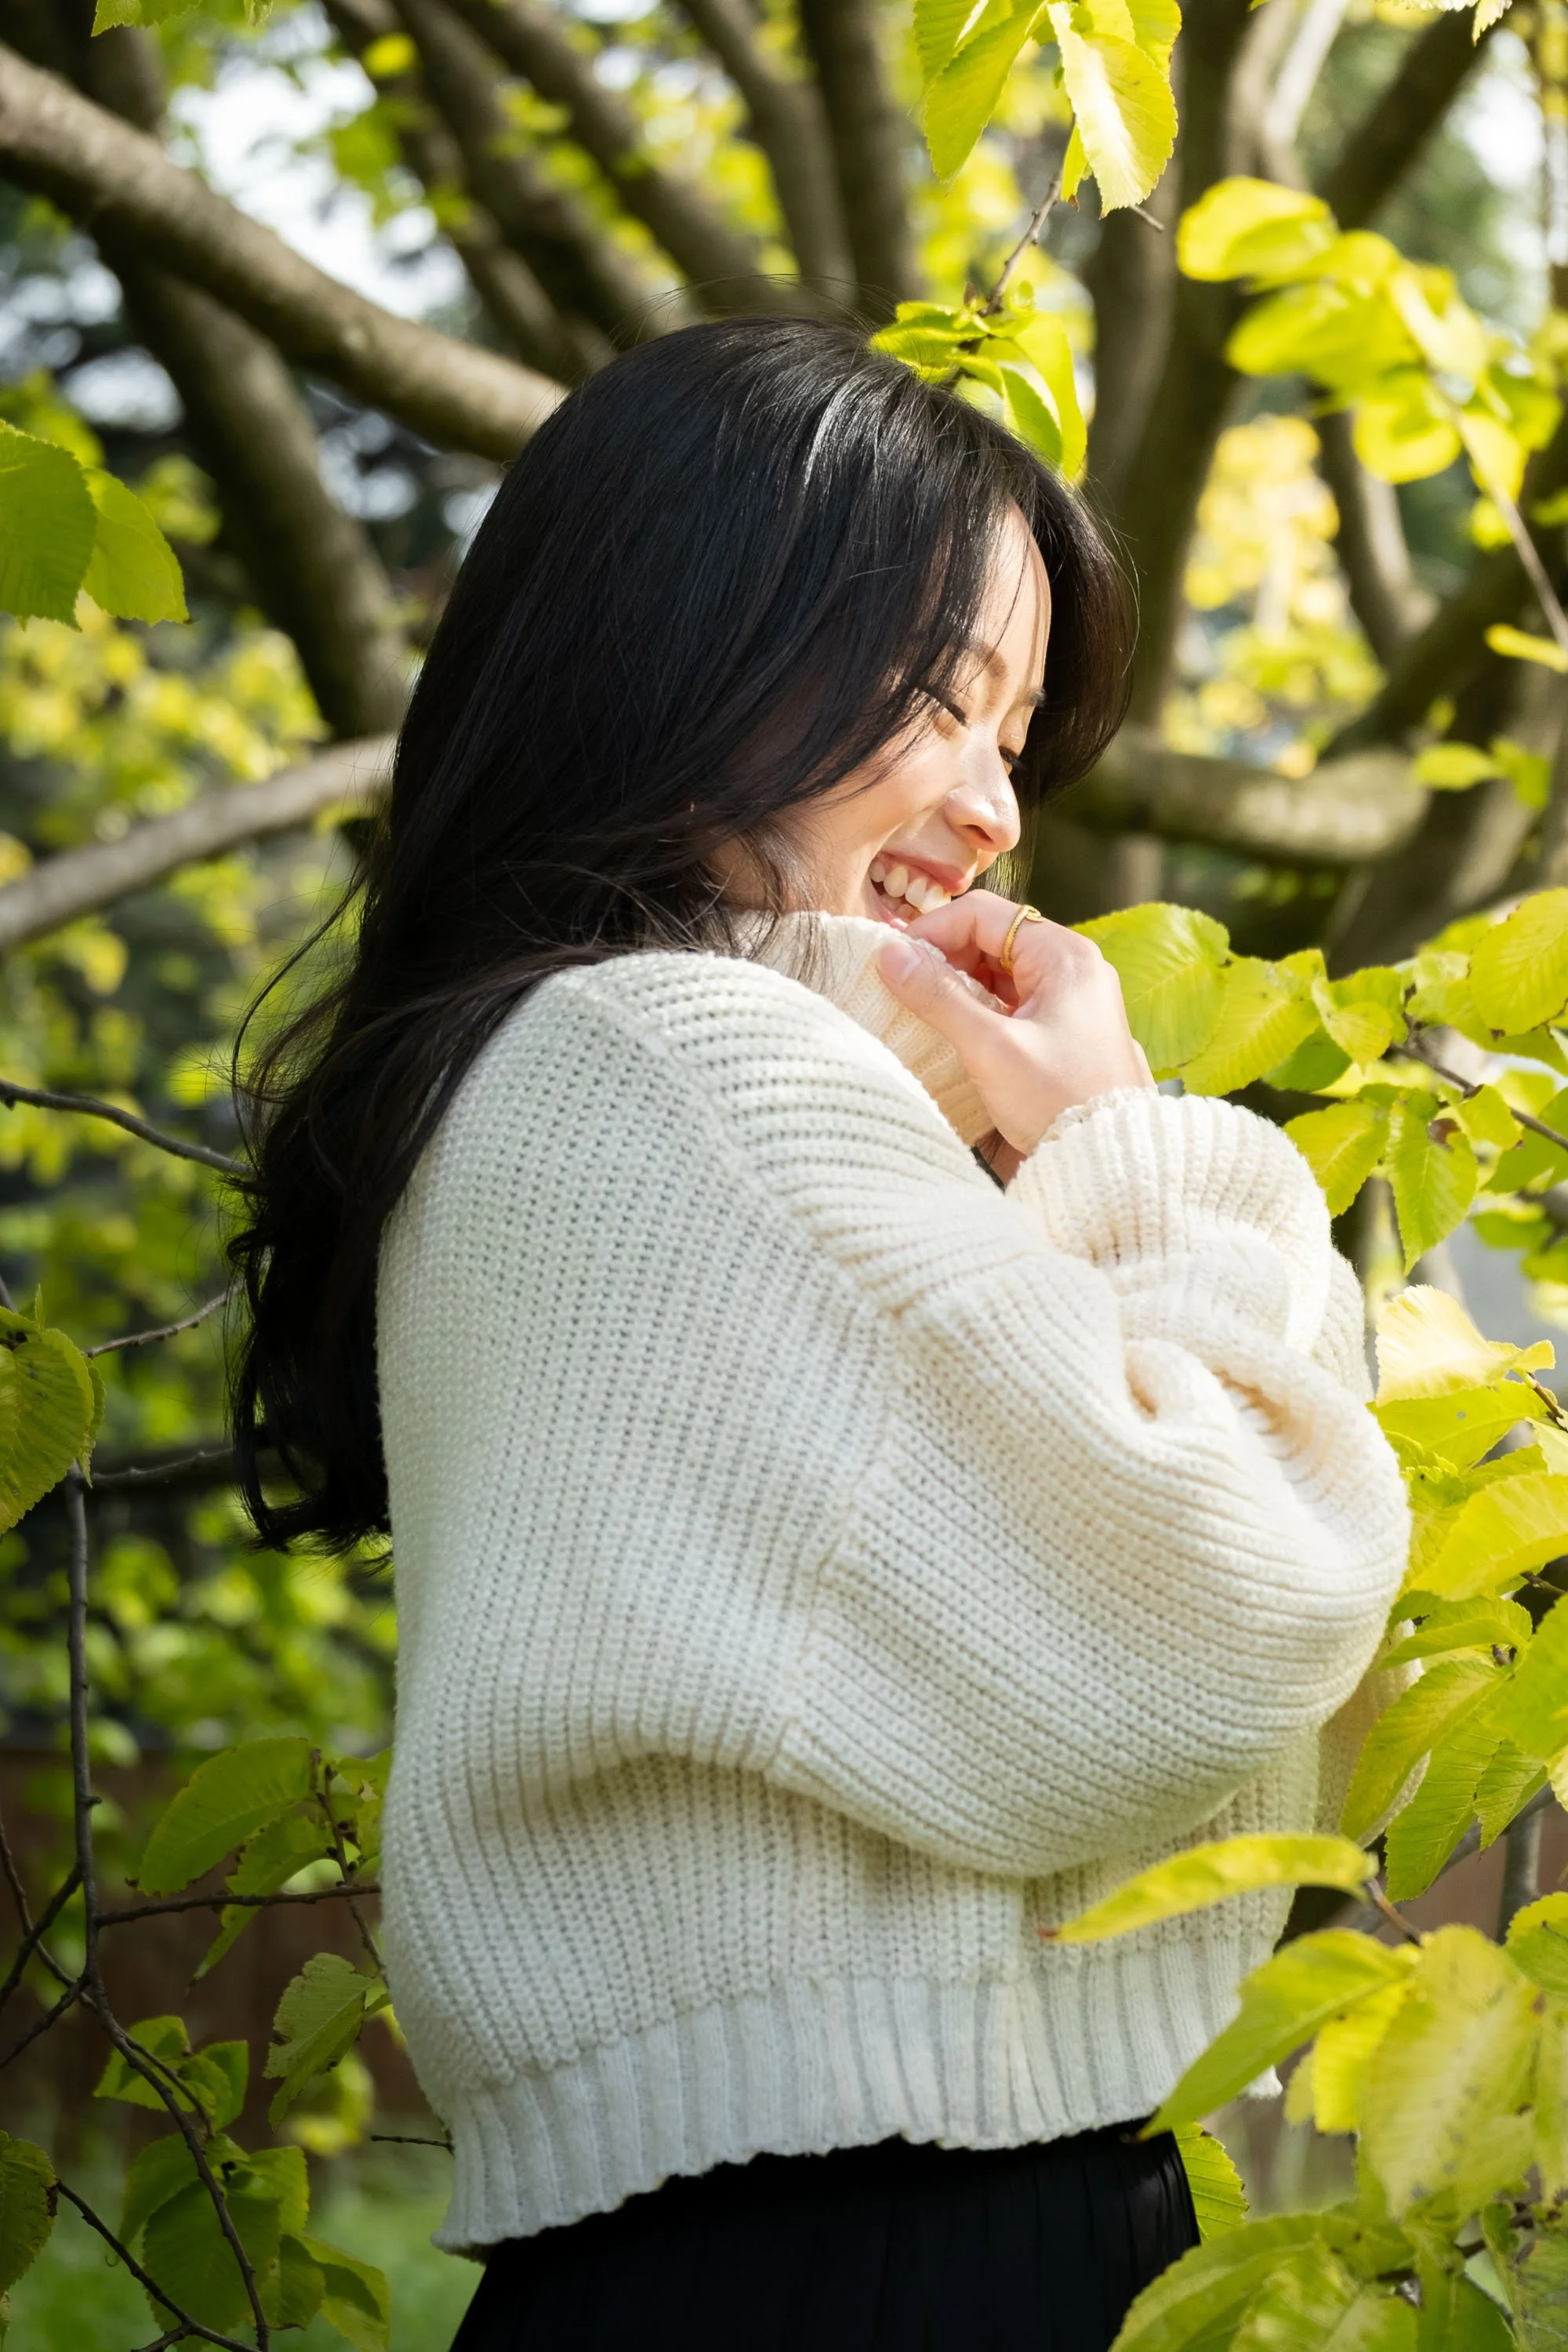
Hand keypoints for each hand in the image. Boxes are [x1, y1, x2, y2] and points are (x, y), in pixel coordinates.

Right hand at [877, 890, 1152, 1175]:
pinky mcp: (1063, 1029)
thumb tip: (889, 955)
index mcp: (1064, 956)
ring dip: (957, 986)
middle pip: (991, 938)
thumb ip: (938, 996)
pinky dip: (977, 1009)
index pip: (983, 915)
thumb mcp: (991, 1048)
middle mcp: (1072, 967)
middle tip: (903, 988)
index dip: (932, 931)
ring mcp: (1070, 998)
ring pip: (998, 971)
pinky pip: (1010, 1001)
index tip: (894, 962)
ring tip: (922, 1011)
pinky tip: (952, 1032)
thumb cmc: (1060, 1101)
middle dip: (943, 958)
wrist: (1110, 1159)